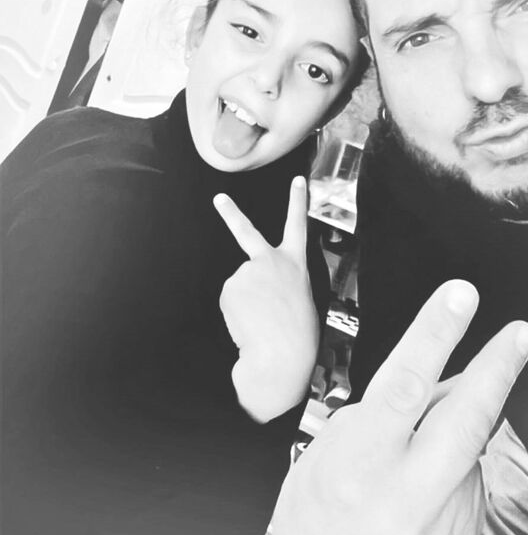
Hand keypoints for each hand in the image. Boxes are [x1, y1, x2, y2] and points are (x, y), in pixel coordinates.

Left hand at [214, 176, 319, 422]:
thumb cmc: (298, 334)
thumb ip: (282, 282)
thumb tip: (261, 288)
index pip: (298, 225)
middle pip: (246, 231)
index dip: (298, 200)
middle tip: (219, 198)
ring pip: (239, 284)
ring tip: (259, 320)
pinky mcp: (229, 286)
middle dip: (231, 213)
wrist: (281, 354)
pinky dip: (235, 311)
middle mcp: (270, 260)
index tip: (298, 180)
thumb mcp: (302, 298)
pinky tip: (247, 322)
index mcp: (295, 264)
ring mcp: (247, 270)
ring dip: (244, 301)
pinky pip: (230, 298)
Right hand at [270, 280, 527, 534]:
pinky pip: (469, 481)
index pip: (406, 384)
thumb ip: (386, 412)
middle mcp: (407, 494)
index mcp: (362, 463)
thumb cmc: (318, 515)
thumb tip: (439, 379)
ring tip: (412, 449)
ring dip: (455, 429)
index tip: (459, 297)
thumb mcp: (332, 451)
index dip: (435, 334)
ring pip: (469, 449)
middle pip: (467, 419)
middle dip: (499, 368)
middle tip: (521, 333)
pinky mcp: (464, 533)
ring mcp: (442, 521)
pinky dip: (453, 465)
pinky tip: (423, 481)